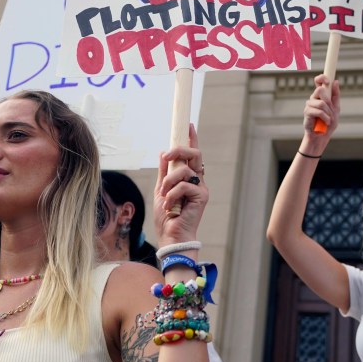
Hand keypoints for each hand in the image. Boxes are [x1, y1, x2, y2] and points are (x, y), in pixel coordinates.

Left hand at [154, 124, 207, 244]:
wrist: (171, 237)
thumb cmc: (166, 218)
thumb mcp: (161, 190)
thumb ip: (164, 173)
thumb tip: (162, 153)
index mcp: (188, 178)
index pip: (191, 155)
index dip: (191, 138)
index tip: (188, 124)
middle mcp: (197, 181)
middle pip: (195, 154)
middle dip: (180, 150)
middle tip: (166, 155)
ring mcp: (201, 188)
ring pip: (185, 170)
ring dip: (169, 182)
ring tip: (164, 197)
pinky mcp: (202, 196)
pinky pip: (185, 185)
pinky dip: (172, 195)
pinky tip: (169, 206)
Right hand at [303, 74, 339, 145]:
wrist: (322, 136)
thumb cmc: (329, 123)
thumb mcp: (336, 108)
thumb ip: (335, 96)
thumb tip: (336, 81)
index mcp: (321, 96)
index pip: (318, 82)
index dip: (322, 78)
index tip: (328, 81)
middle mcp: (313, 99)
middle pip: (319, 90)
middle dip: (329, 101)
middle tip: (331, 110)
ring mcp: (309, 105)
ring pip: (321, 103)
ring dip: (329, 112)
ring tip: (329, 120)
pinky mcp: (307, 112)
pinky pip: (318, 111)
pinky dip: (325, 117)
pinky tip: (326, 122)